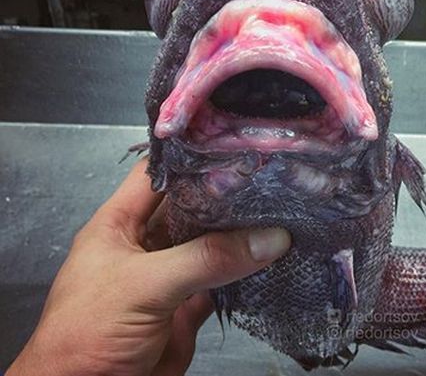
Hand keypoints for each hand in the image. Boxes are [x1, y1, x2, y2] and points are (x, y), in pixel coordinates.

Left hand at [7, 159, 290, 375]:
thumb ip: (206, 258)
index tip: (238, 147)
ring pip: (212, 244)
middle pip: (193, 208)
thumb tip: (270, 238)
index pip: (159, 175)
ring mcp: (171, 275)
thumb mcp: (145, 284)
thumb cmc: (90, 330)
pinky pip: (224, 279)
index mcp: (121, 223)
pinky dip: (249, 269)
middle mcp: (148, 243)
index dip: (193, 158)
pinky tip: (275, 254)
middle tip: (273, 177)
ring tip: (284, 209)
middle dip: (229, 195)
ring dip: (243, 233)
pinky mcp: (190, 306)